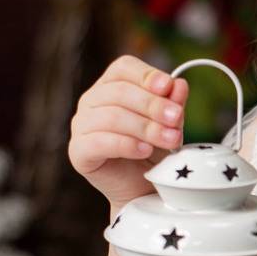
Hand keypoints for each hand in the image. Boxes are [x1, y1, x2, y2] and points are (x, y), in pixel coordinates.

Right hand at [67, 54, 189, 211]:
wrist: (143, 187)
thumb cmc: (154, 150)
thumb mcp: (170, 124)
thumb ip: (173, 104)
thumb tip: (178, 84)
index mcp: (112, 85)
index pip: (123, 68)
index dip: (146, 75)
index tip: (167, 86)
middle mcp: (92, 101)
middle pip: (120, 91)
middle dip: (153, 105)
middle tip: (177, 118)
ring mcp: (81, 125)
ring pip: (111, 116)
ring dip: (145, 127)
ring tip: (169, 139)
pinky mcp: (78, 151)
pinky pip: (99, 142)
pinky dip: (125, 145)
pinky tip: (144, 150)